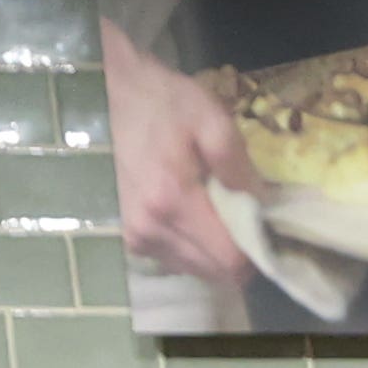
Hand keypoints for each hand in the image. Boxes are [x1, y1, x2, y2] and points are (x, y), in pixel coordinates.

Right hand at [100, 22, 256, 284]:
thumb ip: (239, 167)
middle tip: (242, 218)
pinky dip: (189, 246)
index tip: (264, 230)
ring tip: (213, 212)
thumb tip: (261, 207)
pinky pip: (173, 259)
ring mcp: (134, 237)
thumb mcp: (211, 119)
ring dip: (212, 250)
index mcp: (173, 202)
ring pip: (194, 269)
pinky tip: (189, 214)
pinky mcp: (126, 238)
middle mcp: (150, 230)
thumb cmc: (161, 101)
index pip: (230, 261)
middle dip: (236, 253)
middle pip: (214, 272)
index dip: (256, 253)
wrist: (103, 94)